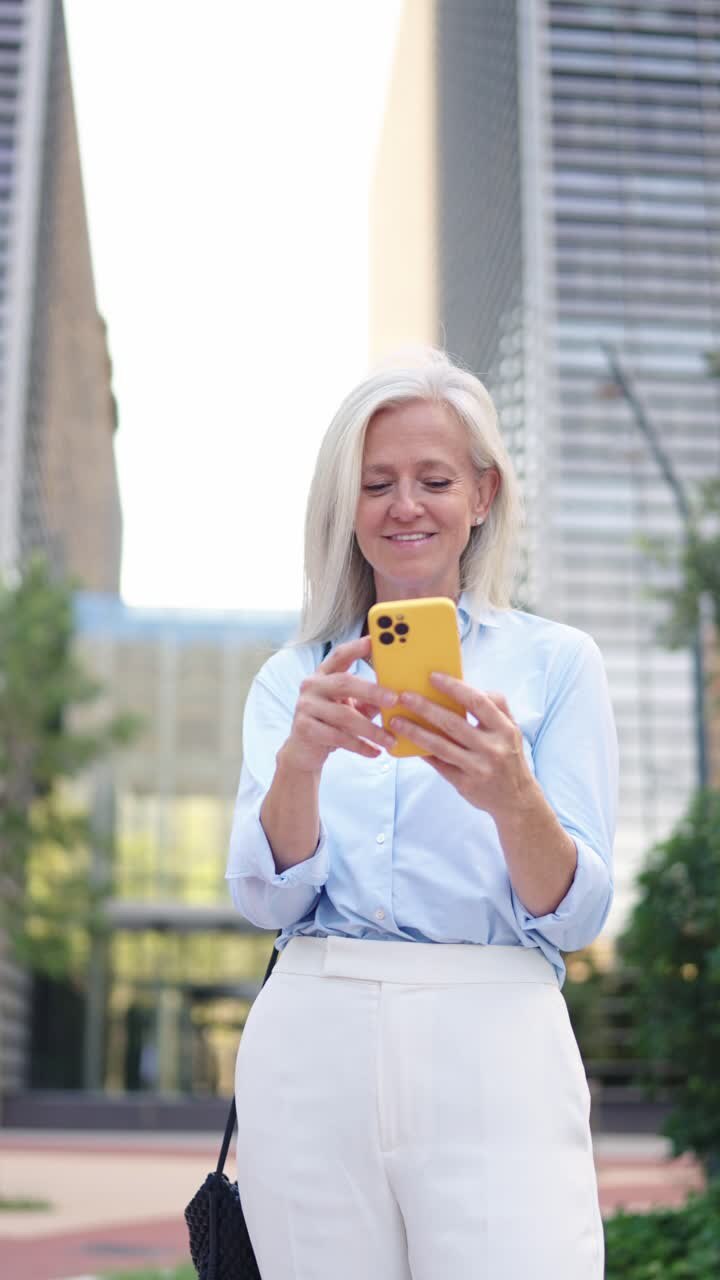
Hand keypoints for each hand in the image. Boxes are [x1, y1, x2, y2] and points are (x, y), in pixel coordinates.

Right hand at [281, 635, 397, 773]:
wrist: (304, 752)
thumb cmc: (333, 724)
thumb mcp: (352, 707)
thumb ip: (370, 698)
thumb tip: (402, 693)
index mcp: (324, 675)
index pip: (340, 655)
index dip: (358, 647)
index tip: (377, 640)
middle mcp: (312, 686)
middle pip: (344, 682)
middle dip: (372, 691)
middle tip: (395, 699)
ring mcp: (305, 706)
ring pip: (344, 715)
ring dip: (371, 729)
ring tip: (390, 739)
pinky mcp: (304, 728)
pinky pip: (338, 737)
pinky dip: (360, 746)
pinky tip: (376, 752)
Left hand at [388, 672, 536, 818]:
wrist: (516, 799)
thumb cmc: (509, 756)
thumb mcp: (512, 729)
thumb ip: (495, 706)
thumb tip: (466, 687)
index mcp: (504, 729)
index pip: (477, 702)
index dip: (454, 688)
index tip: (433, 677)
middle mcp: (492, 748)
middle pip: (453, 723)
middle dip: (425, 708)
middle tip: (404, 696)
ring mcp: (477, 768)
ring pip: (440, 746)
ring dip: (415, 731)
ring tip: (396, 720)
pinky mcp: (464, 784)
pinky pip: (438, 764)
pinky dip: (421, 752)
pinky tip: (405, 743)